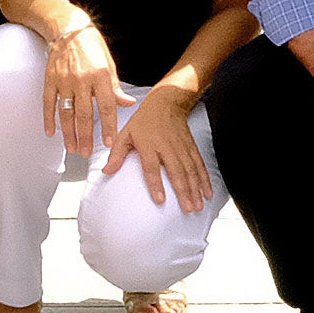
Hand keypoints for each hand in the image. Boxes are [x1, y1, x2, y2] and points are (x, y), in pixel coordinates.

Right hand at [42, 19, 124, 157]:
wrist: (69, 29)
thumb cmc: (92, 46)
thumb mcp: (109, 64)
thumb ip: (116, 87)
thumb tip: (127, 104)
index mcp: (101, 76)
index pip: (106, 107)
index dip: (108, 126)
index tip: (108, 143)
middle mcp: (82, 79)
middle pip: (84, 114)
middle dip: (85, 136)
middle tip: (86, 152)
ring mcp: (64, 80)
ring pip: (66, 112)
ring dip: (69, 133)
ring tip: (72, 148)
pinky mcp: (50, 79)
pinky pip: (48, 103)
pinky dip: (49, 119)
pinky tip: (51, 132)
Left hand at [102, 89, 212, 213]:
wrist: (166, 103)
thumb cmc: (143, 120)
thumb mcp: (125, 134)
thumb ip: (116, 154)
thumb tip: (106, 172)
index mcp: (149, 145)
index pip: (151, 168)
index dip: (156, 184)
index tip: (160, 200)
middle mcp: (167, 147)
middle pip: (176, 172)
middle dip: (184, 192)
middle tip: (188, 209)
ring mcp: (181, 147)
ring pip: (190, 171)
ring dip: (196, 190)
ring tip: (198, 206)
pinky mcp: (191, 147)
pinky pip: (199, 165)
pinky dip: (204, 179)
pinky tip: (207, 192)